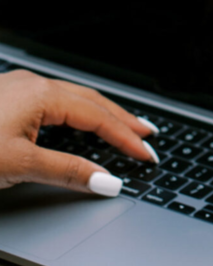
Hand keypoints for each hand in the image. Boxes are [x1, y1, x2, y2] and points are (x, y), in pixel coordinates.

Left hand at [0, 70, 158, 194]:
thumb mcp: (19, 164)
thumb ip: (66, 171)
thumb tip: (105, 181)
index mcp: (42, 94)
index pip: (98, 118)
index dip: (126, 138)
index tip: (145, 154)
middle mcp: (32, 84)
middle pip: (91, 101)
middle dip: (122, 119)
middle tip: (147, 135)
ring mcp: (16, 87)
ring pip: (71, 98)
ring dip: (100, 113)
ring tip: (121, 125)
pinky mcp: (4, 96)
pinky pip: (51, 98)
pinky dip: (75, 111)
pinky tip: (77, 119)